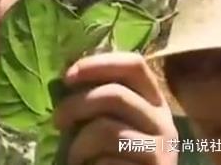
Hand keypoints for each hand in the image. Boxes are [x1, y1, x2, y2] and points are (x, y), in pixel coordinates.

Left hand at [54, 52, 177, 164]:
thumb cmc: (109, 154)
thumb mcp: (106, 120)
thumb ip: (96, 99)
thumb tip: (68, 75)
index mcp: (151, 99)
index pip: (133, 65)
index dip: (97, 64)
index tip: (67, 77)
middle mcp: (163, 119)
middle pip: (115, 94)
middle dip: (76, 105)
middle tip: (57, 121)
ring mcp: (161, 147)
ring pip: (107, 130)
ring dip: (79, 144)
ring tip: (74, 156)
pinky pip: (108, 160)